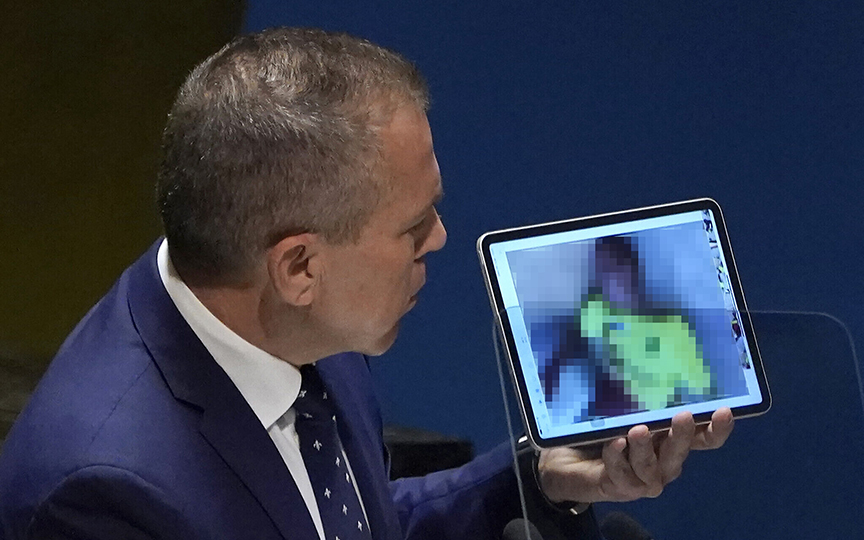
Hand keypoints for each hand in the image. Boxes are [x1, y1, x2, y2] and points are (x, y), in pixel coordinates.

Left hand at [537, 407, 733, 502]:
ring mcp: (644, 478)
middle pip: (682, 451)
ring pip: (653, 468)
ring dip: (647, 448)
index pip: (704, 437)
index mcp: (671, 439)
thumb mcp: (619, 405)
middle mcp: (664, 460)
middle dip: (683, 434)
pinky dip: (619, 458)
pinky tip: (615, 443)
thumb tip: (643, 352)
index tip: (725, 410)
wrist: (567, 457)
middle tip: (683, 416)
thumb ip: (635, 391)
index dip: (718, 428)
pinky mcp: (621, 487)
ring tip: (638, 430)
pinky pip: (623, 474)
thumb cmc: (601, 427)